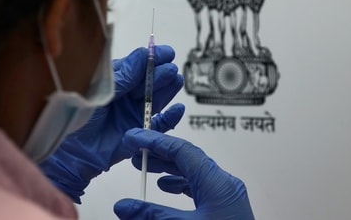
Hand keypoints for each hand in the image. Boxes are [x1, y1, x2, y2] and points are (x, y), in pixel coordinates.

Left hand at [40, 45, 184, 202]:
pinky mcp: (138, 133)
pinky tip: (177, 109)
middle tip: (170, 68)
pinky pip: (158, 125)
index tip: (165, 52)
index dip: (151, 58)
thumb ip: (122, 76)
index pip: (136, 66)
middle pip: (148, 82)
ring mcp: (132, 114)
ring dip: (167, 90)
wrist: (66, 152)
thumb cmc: (75, 116)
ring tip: (176, 81)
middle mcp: (125, 96)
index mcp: (113, 82)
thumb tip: (143, 55)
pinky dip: (169, 118)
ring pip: (155, 99)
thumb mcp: (97, 90)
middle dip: (160, 74)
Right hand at [114, 129, 254, 218]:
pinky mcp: (224, 207)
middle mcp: (224, 185)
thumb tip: (124, 206)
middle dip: (159, 152)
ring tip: (146, 166)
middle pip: (188, 158)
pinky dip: (180, 183)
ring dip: (168, 167)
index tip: (134, 138)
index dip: (155, 141)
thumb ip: (153, 216)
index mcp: (218, 183)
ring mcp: (226, 196)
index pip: (182, 150)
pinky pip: (199, 186)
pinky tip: (166, 188)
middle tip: (135, 150)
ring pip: (193, 171)